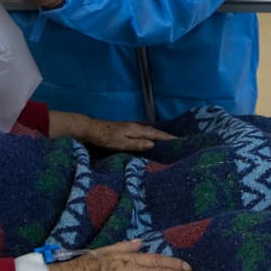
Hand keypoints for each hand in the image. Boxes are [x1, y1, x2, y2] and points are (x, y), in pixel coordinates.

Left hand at [49, 111, 173, 151]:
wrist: (91, 129)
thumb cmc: (105, 138)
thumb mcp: (121, 143)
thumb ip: (137, 144)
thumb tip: (153, 143)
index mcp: (136, 130)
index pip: (156, 134)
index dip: (168, 138)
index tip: (179, 140)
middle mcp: (136, 126)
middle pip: (155, 132)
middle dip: (166, 136)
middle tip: (178, 142)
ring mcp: (131, 127)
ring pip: (149, 132)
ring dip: (159, 136)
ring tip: (168, 142)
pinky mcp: (127, 130)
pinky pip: (144, 133)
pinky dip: (151, 136)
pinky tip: (151, 139)